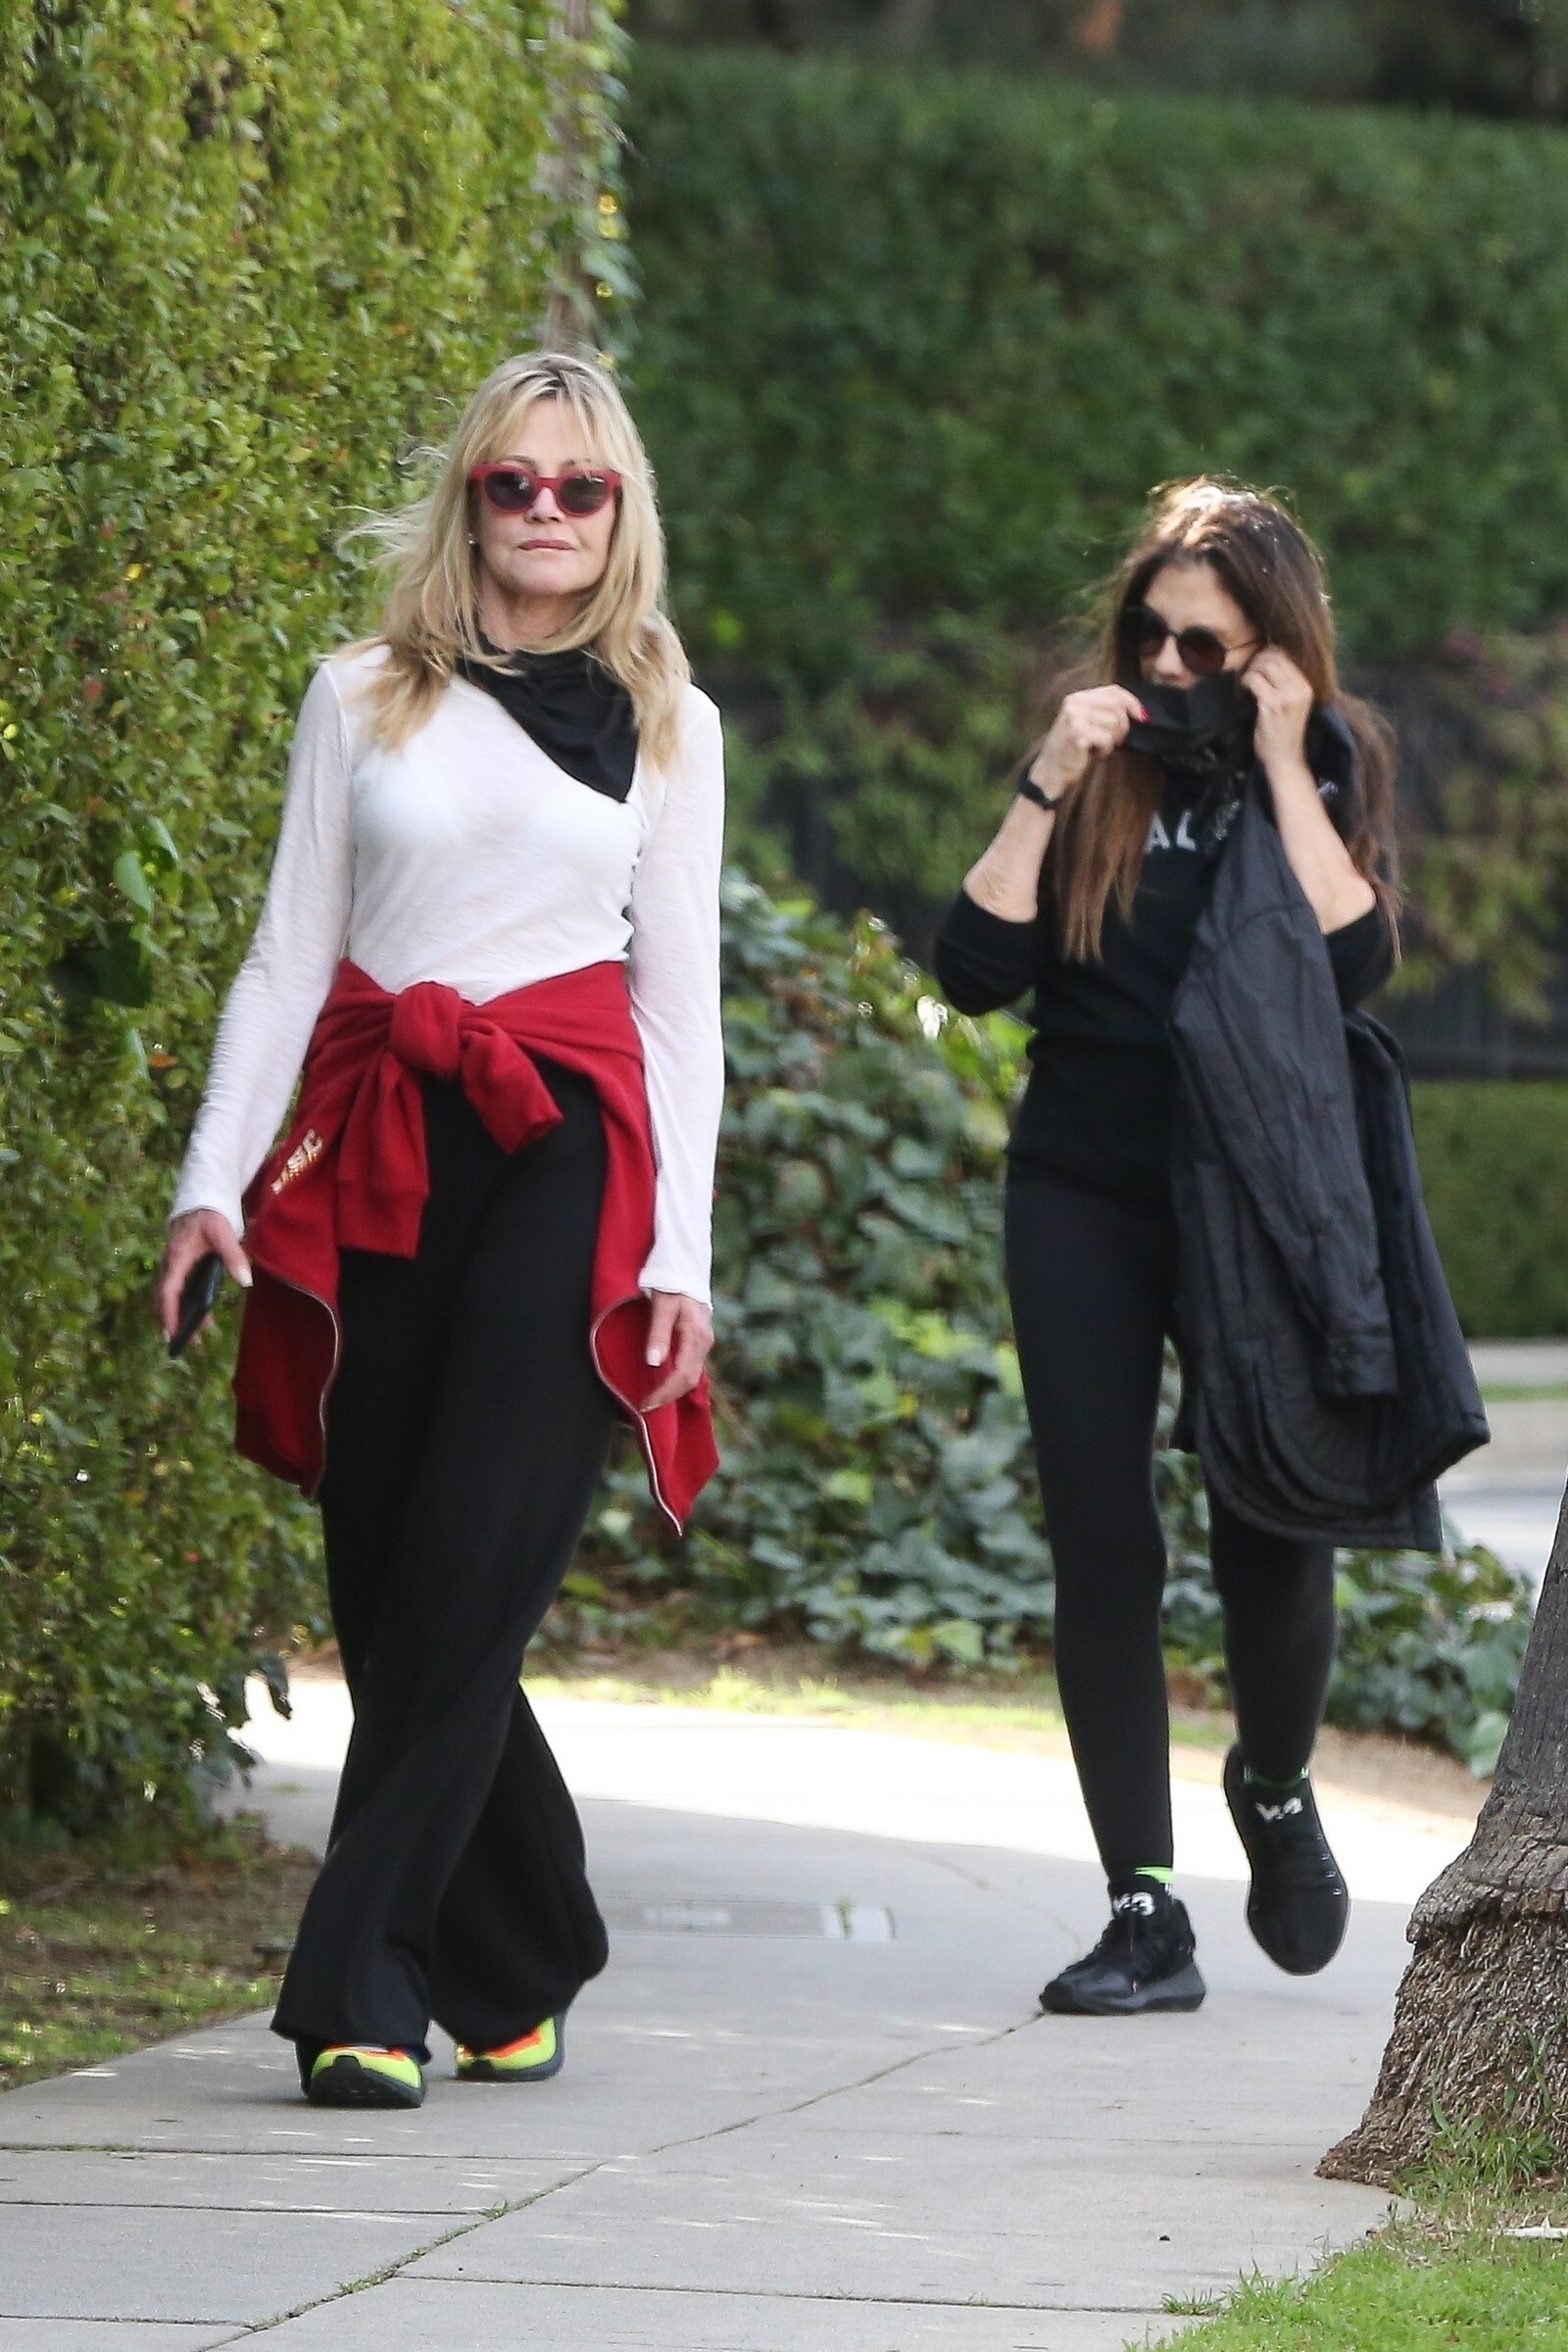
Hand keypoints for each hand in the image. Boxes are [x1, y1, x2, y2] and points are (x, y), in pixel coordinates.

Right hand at [157, 1208, 250, 1344]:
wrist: (202, 1194)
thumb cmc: (210, 1212)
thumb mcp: (223, 1232)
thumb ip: (233, 1256)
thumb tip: (246, 1281)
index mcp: (177, 1257)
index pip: (168, 1291)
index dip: (169, 1314)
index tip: (173, 1334)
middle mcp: (171, 1263)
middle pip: (167, 1298)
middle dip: (175, 1321)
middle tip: (187, 1343)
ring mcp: (175, 1263)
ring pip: (173, 1294)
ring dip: (183, 1314)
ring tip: (198, 1334)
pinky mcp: (182, 1262)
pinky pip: (181, 1288)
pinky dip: (188, 1303)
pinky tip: (204, 1313)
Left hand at [642, 1291, 713, 1412]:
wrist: (687, 1268)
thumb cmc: (672, 1285)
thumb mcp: (662, 1307)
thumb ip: (658, 1335)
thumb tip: (653, 1364)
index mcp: (696, 1337)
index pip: (682, 1376)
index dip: (664, 1394)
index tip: (645, 1404)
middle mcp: (704, 1343)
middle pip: (689, 1380)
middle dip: (668, 1397)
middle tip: (645, 1407)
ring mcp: (703, 1343)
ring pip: (691, 1375)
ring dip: (673, 1390)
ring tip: (653, 1399)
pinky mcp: (699, 1340)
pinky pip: (691, 1367)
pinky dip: (677, 1379)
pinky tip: (664, 1382)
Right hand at [1030, 686, 1148, 797]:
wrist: (1051, 771)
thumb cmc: (1073, 748)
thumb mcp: (1088, 722)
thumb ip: (1106, 711)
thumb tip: (1141, 712)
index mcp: (1077, 697)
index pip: (1113, 690)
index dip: (1132, 702)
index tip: (1142, 716)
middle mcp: (1074, 703)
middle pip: (1117, 707)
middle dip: (1123, 726)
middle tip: (1115, 740)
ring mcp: (1074, 717)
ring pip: (1114, 723)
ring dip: (1113, 740)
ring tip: (1099, 748)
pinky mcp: (1077, 733)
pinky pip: (1106, 739)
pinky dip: (1105, 750)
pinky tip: (1094, 755)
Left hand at [1243, 647, 1314, 782]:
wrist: (1285, 759)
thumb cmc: (1284, 733)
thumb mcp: (1291, 704)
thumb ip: (1284, 683)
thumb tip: (1265, 660)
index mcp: (1306, 686)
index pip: (1285, 655)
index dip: (1266, 656)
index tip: (1255, 667)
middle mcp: (1299, 688)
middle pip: (1274, 656)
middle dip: (1256, 661)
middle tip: (1247, 675)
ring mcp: (1286, 696)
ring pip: (1263, 665)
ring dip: (1249, 671)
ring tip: (1244, 684)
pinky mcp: (1272, 705)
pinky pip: (1253, 680)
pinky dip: (1244, 682)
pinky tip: (1241, 693)